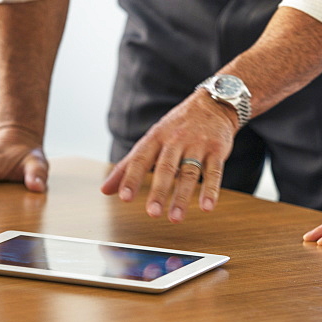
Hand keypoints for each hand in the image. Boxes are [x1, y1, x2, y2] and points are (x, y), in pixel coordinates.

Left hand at [101, 92, 236, 222]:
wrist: (212, 104)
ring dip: (182, 197)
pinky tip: (207, 206)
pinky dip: (211, 190)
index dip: (131, 178)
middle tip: (152, 213)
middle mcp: (175, 140)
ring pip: (189, 172)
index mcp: (155, 138)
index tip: (124, 197)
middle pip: (166, 168)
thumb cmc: (177, 127)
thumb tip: (105, 189)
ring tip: (175, 217)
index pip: (140, 159)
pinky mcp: (216, 150)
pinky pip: (214, 171)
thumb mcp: (151, 140)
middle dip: (158, 191)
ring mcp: (197, 145)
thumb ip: (128, 166)